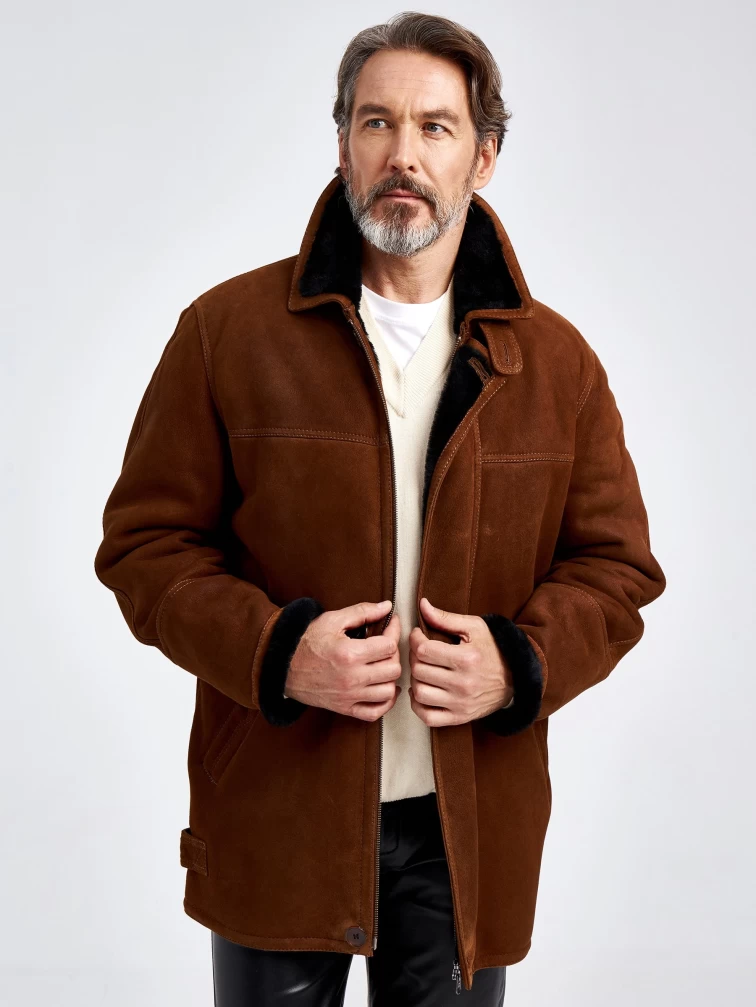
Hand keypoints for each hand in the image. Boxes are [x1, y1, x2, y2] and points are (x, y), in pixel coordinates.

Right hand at [285, 600, 401, 720]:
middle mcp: (352, 678)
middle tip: (385, 644)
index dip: (393, 631)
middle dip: (393, 654)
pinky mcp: (344, 708)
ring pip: (388, 691)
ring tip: (382, 665)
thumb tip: (387, 607)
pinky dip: (385, 703)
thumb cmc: (306, 642)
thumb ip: (362, 612)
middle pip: (393, 669)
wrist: (281, 666)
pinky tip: (382, 688)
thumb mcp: (332, 620)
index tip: (391, 624)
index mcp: (349, 654)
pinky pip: (375, 712)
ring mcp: (349, 696)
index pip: (389, 646)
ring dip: (389, 677)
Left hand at [408, 597, 512, 726]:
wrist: (517, 677)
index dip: (415, 639)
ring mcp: (461, 703)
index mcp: (467, 659)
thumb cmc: (494, 649)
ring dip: (415, 680)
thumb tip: (422, 605)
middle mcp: (463, 684)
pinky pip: (428, 717)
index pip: (424, 650)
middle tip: (420, 651)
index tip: (419, 635)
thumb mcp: (474, 627)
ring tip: (422, 671)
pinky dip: (418, 706)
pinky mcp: (460, 717)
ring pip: (419, 694)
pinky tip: (422, 691)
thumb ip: (445, 618)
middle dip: (414, 657)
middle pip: (419, 671)